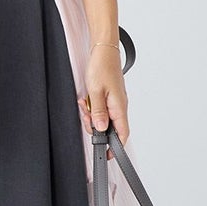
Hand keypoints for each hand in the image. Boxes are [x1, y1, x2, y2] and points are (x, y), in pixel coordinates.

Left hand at [77, 44, 128, 158]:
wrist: (104, 50)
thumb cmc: (102, 67)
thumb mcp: (96, 92)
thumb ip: (99, 112)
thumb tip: (101, 129)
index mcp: (119, 107)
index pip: (122, 134)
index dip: (115, 148)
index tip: (106, 155)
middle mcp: (120, 106)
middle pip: (109, 128)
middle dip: (95, 126)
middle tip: (86, 115)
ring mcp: (115, 102)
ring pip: (103, 118)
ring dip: (92, 115)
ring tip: (84, 103)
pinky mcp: (110, 97)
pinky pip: (101, 108)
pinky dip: (92, 107)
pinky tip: (86, 99)